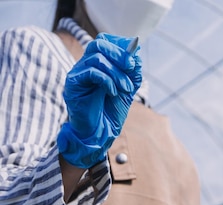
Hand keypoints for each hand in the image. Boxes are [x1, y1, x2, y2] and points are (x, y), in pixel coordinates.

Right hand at [57, 34, 141, 167]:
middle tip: (132, 67)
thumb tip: (135, 54)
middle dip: (119, 54)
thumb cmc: (110, 111)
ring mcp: (77, 73)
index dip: (120, 44)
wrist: (98, 132)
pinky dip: (107, 81)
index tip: (134, 57)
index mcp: (97, 64)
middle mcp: (85, 65)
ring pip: (97, 59)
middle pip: (98, 44)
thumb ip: (132, 73)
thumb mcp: (127, 89)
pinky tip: (113, 92)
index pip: (104, 41)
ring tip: (126, 88)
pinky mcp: (73, 84)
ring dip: (117, 73)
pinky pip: (91, 72)